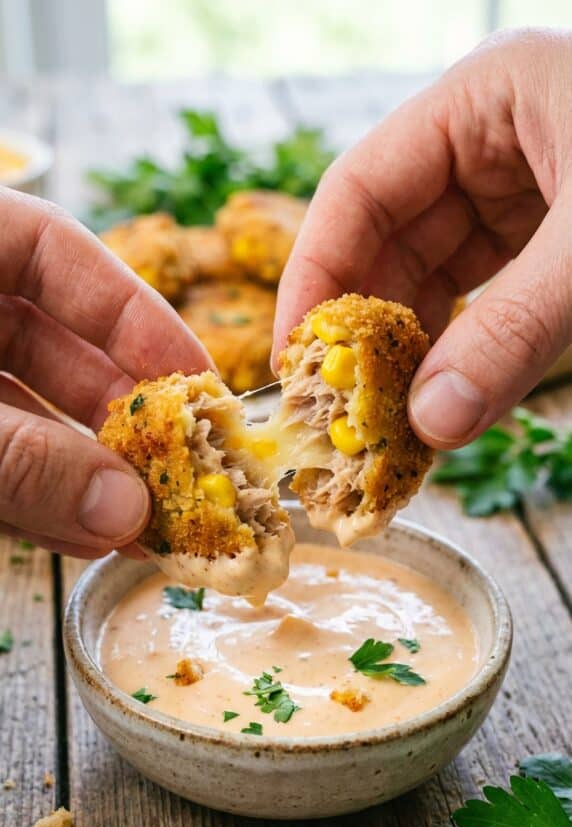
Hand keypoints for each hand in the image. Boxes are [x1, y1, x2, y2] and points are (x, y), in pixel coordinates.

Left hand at [0, 188, 211, 556]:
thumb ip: (20, 456)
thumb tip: (124, 510)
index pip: (60, 253)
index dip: (137, 316)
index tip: (198, 383)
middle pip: (55, 345)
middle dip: (119, 416)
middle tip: (180, 471)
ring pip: (23, 411)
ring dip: (80, 470)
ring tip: (136, 523)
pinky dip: (28, 494)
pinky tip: (74, 531)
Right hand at [273, 28, 571, 448]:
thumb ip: (516, 335)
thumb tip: (432, 426)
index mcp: (484, 101)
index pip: (360, 188)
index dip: (316, 274)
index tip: (296, 358)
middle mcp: (490, 142)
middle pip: (389, 241)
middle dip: (368, 332)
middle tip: (345, 415)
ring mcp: (520, 190)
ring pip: (433, 278)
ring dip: (413, 355)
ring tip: (391, 427)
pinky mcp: (548, 239)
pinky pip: (480, 298)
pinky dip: (462, 353)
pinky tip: (446, 403)